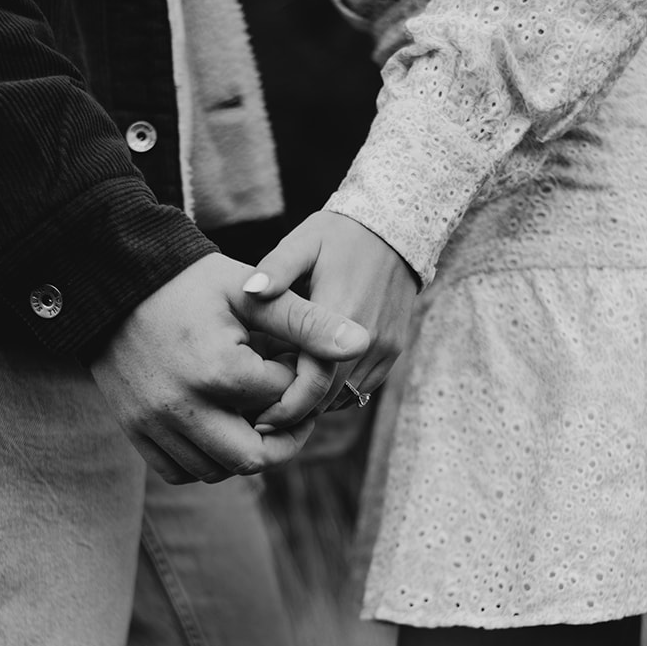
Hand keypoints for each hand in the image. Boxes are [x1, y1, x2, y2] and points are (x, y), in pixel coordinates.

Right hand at [88, 252, 370, 483]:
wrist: (114, 281)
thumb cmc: (188, 282)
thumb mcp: (251, 293)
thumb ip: (308, 322)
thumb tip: (362, 343)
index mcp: (218, 370)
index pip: (282, 401)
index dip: (296, 383)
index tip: (289, 361)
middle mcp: (183, 406)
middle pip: (255, 458)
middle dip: (281, 439)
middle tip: (289, 413)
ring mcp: (154, 424)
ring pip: (218, 471)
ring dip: (243, 452)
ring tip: (252, 415)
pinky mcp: (134, 431)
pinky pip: (180, 471)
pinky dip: (205, 460)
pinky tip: (217, 427)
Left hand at [243, 211, 417, 429]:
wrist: (397, 227)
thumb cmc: (339, 234)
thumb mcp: (303, 242)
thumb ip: (275, 268)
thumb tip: (249, 290)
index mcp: (341, 313)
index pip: (312, 380)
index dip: (284, 406)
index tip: (257, 417)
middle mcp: (368, 338)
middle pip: (328, 397)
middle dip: (296, 410)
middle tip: (262, 416)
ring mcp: (385, 347)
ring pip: (346, 397)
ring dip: (317, 402)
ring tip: (282, 398)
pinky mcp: (394, 349)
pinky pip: (363, 387)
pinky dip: (337, 392)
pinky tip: (312, 380)